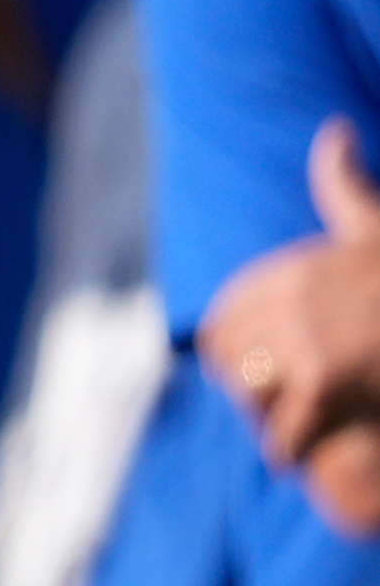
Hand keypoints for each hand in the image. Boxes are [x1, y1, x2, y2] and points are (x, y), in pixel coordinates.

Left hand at [201, 119, 379, 525]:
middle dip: (243, 386)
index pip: (220, 323)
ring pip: (248, 397)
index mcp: (293, 271)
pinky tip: (296, 454)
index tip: (253, 367)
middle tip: (269, 405)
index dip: (231, 350)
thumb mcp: (379, 227)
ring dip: (262, 417)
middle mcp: (290, 303)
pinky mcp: (327, 385)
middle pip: (227, 363)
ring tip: (285, 429)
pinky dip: (287, 449)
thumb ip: (344, 185)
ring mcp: (307, 344)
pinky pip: (283, 431)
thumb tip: (334, 131)